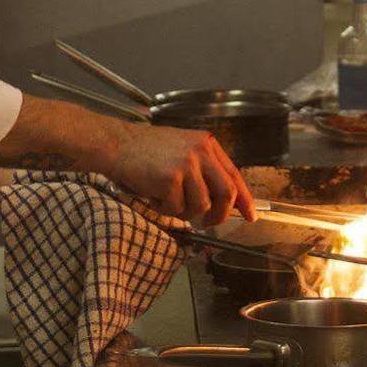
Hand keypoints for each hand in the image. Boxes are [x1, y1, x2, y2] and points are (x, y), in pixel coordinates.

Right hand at [106, 123, 254, 226]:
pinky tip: (154, 196)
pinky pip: (176, 208)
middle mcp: (200, 152)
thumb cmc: (144, 149)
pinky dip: (165, 209)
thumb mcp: (181, 149)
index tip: (250, 215)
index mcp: (206, 144)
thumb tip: (222, 199)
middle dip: (219, 215)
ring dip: (183, 212)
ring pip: (200, 205)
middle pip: (226, 193)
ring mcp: (186, 164)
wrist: (115, 143)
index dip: (244, 199)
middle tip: (207, 223)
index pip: (234, 175)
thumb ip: (203, 169)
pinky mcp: (170, 178)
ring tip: (167, 201)